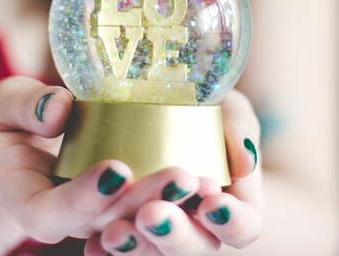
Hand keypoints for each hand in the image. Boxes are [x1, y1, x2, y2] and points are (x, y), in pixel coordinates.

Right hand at [0, 76, 208, 245]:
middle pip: (108, 221)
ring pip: (137, 221)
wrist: (20, 146)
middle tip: (182, 176)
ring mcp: (100, 214)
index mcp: (31, 202)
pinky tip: (211, 181)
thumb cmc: (5, 124)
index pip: (53, 213)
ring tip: (204, 182)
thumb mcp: (0, 106)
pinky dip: (179, 199)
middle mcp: (71, 218)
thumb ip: (21, 105)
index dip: (85, 198)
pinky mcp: (123, 201)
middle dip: (145, 201)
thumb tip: (59, 108)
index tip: (116, 169)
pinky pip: (151, 206)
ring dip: (171, 205)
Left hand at [84, 90, 263, 254]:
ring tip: (113, 232)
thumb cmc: (204, 104)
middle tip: (153, 214)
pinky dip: (105, 250)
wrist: (158, 97)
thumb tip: (245, 162)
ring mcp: (162, 228)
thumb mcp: (228, 106)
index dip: (233, 223)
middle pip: (195, 247)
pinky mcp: (125, 226)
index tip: (211, 202)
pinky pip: (118, 249)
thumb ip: (240, 127)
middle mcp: (198, 223)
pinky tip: (93, 245)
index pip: (244, 226)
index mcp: (233, 202)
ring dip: (135, 246)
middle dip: (175, 235)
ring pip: (153, 252)